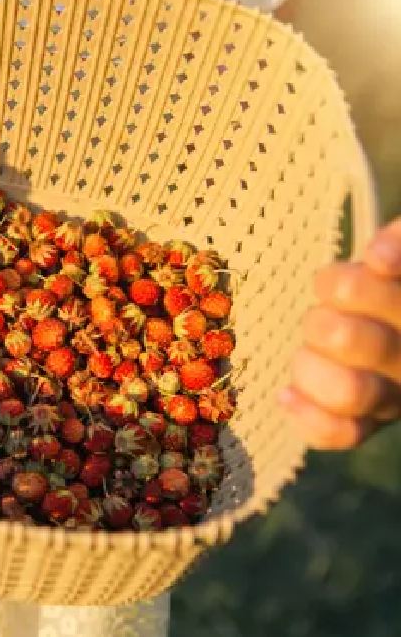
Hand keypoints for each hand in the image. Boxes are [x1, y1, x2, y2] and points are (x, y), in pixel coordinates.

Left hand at [282, 219, 400, 448]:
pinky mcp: (364, 423)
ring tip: (309, 351)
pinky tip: (287, 395)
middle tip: (323, 318)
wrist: (377, 330)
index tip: (358, 268)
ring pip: (348, 391)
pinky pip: (339, 434)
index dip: (354, 288)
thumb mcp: (392, 259)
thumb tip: (380, 256)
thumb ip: (397, 243)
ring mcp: (389, 397)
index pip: (391, 301)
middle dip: (324, 323)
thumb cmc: (380, 288)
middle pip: (360, 343)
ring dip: (312, 365)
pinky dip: (308, 417)